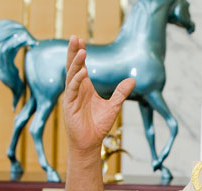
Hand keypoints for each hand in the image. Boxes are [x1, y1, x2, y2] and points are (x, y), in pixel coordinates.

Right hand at [63, 35, 134, 155]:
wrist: (91, 142)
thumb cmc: (98, 125)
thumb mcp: (113, 106)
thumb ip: (121, 92)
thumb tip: (133, 79)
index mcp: (85, 88)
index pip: (81, 67)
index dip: (80, 54)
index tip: (81, 40)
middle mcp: (77, 90)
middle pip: (73, 67)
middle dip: (73, 52)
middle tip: (75, 37)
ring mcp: (72, 97)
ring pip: (71, 76)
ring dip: (76, 63)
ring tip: (82, 51)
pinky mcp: (69, 105)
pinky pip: (72, 90)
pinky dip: (77, 80)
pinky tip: (82, 72)